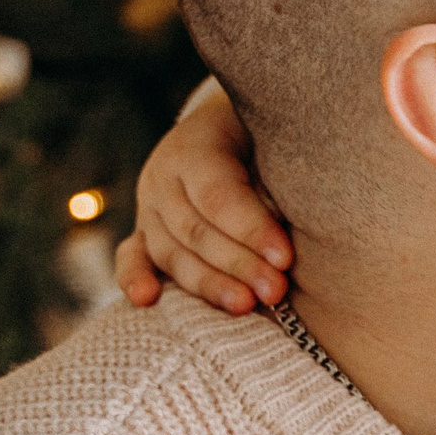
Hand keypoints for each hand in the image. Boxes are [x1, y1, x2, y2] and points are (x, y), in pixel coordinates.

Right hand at [113, 82, 293, 313]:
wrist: (233, 128)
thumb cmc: (267, 139)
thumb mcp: (276, 139)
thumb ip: (279, 177)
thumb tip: (303, 217)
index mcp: (196, 146)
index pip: (220, 195)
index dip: (252, 229)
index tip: (286, 258)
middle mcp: (165, 176)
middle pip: (196, 229)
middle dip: (239, 265)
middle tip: (275, 291)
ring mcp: (149, 205)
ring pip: (170, 250)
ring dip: (207, 283)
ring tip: (244, 305)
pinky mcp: (144, 231)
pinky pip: (132, 255)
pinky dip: (135, 278)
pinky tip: (146, 299)